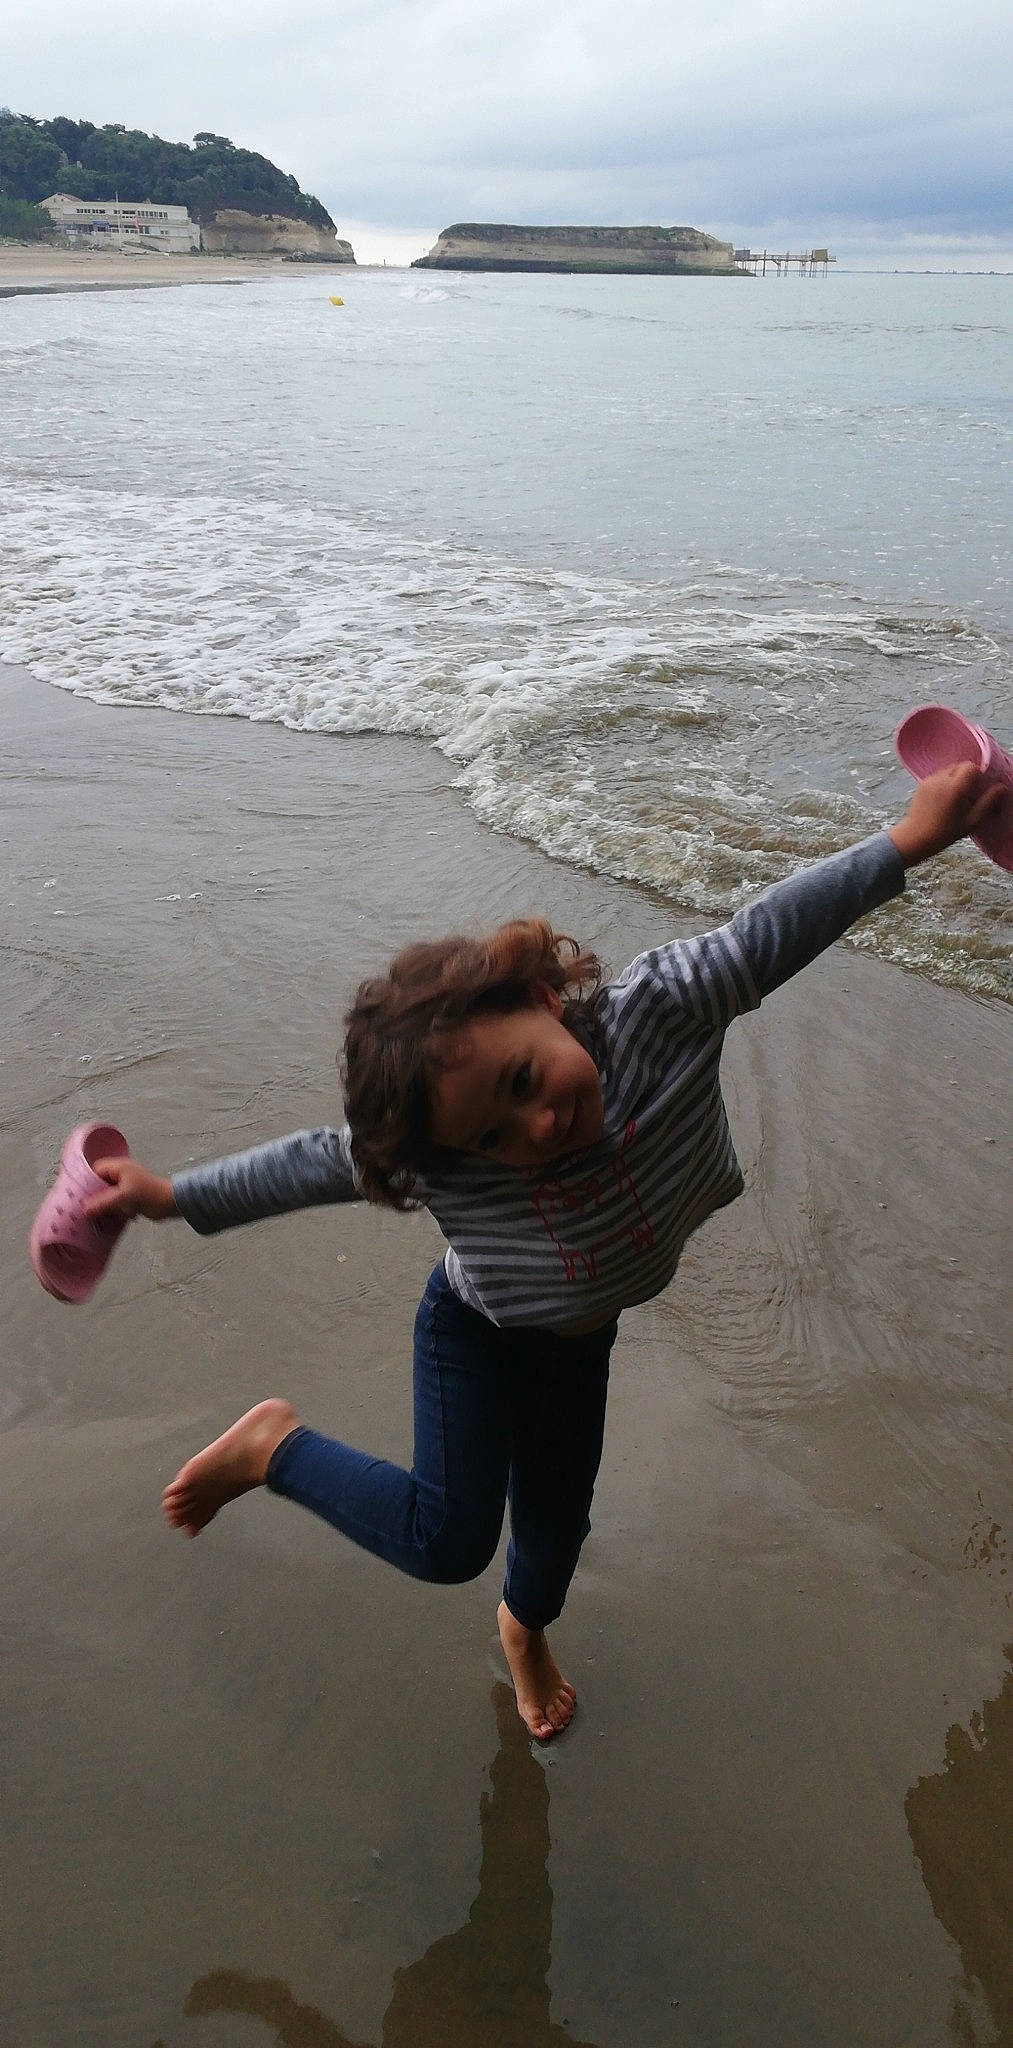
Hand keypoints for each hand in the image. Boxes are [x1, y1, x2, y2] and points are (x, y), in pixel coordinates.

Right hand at [85, 1157, 177, 1221]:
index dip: (87, 1181)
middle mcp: (122, 1174)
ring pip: (108, 1194)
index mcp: (119, 1167)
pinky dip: (114, 1209)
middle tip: (84, 1208)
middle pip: (101, 1183)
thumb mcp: (123, 1198)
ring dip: (104, 1205)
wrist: (171, 1203)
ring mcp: (127, 1185)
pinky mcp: (132, 1196)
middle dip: (94, 1195)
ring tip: (95, 1216)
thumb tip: (84, 1209)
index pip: (96, 1170)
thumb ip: (103, 1203)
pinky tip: (111, 1219)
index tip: (78, 1194)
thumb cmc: (149, 1195)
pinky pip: (117, 1202)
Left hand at [888, 763, 1006, 867]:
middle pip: (960, 765)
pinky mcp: (921, 784)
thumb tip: (1001, 787)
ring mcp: (930, 780)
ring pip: (948, 769)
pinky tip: (943, 798)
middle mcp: (941, 779)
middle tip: (968, 793)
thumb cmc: (946, 832)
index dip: (977, 775)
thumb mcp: (972, 821)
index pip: (971, 766)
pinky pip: (938, 776)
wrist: (916, 837)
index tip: (977, 788)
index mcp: (956, 787)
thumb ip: (988, 802)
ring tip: (955, 797)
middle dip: (967, 775)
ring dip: (955, 778)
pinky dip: (943, 782)